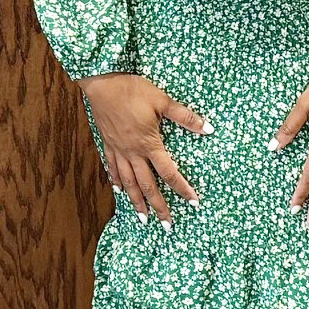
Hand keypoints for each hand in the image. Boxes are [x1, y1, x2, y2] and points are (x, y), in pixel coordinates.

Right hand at [79, 73, 208, 226]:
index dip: (182, 188)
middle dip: (159, 206)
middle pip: (148, 185)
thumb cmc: (132, 90)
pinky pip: (112, 168)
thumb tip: (207, 128)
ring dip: (136, 201)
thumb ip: (185, 116)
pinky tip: (119, 190)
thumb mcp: (162, 101)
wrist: (102, 84)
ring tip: (143, 218)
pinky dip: (117, 181)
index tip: (193, 202)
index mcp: (149, 144)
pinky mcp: (108, 143)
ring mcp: (118, 150)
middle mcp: (133, 153)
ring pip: (129, 182)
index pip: (169, 173)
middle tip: (167, 225)